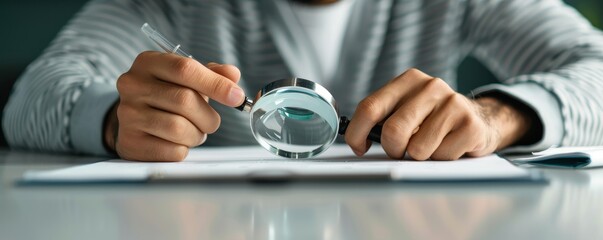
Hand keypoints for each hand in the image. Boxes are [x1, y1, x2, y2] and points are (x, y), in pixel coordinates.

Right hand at [104, 51, 244, 160]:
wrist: (134, 119)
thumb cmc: (166, 95)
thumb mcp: (186, 78)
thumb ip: (212, 74)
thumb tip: (233, 75)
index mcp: (148, 62)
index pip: (185, 69)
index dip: (216, 84)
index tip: (237, 97)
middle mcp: (132, 85)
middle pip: (184, 100)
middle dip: (208, 116)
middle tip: (212, 122)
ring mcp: (128, 114)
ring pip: (179, 128)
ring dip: (197, 135)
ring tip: (194, 132)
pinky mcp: (130, 142)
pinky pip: (172, 151)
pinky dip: (184, 149)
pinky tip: (178, 142)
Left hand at [345, 68, 531, 159]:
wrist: (481, 119)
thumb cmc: (433, 119)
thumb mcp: (407, 108)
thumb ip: (384, 117)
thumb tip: (358, 141)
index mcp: (408, 80)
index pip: (369, 107)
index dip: (357, 133)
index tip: (359, 147)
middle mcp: (430, 86)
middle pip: (392, 131)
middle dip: (392, 149)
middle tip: (400, 150)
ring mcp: (452, 103)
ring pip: (417, 149)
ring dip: (419, 156)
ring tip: (431, 144)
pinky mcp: (470, 123)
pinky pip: (440, 156)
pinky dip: (440, 159)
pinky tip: (449, 145)